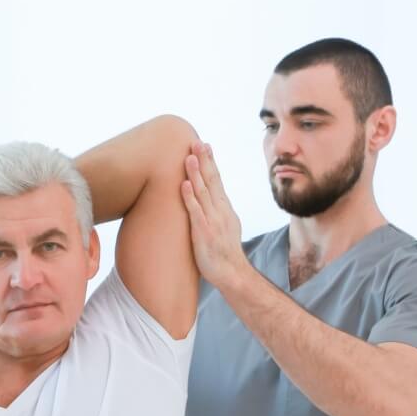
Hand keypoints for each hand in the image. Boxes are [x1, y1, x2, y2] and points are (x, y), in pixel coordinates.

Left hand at [180, 142, 248, 288]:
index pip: (217, 180)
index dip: (210, 162)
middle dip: (204, 160)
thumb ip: (215, 212)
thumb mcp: (223, 226)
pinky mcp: (204, 233)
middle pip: (212, 180)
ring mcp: (213, 221)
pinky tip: (184, 185)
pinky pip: (196, 212)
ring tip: (188, 156)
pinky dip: (190, 197)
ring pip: (203, 192)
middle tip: (197, 141)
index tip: (205, 146)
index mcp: (224, 208)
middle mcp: (220, 211)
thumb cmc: (223, 252)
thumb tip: (207, 200)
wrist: (232, 274)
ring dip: (196, 173)